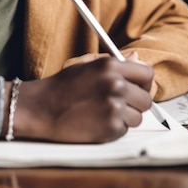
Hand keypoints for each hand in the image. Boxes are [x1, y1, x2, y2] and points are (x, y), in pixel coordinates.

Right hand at [13, 55, 153, 142]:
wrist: (40, 108)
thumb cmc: (62, 87)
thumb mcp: (86, 65)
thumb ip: (114, 63)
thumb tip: (136, 58)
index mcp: (110, 66)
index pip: (147, 74)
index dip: (143, 83)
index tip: (137, 89)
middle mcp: (115, 84)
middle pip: (146, 99)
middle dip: (135, 103)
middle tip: (118, 105)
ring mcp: (114, 106)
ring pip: (138, 117)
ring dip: (125, 118)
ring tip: (103, 113)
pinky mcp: (111, 127)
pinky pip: (125, 130)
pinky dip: (114, 129)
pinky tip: (96, 122)